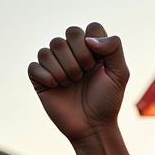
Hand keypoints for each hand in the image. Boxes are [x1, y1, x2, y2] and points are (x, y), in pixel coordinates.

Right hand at [29, 23, 129, 143]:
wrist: (93, 126)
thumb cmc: (107, 101)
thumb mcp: (120, 74)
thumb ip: (114, 48)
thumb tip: (88, 38)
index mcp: (91, 47)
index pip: (90, 28)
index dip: (94, 47)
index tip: (98, 65)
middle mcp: (72, 51)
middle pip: (69, 33)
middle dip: (80, 58)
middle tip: (84, 76)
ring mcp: (54, 63)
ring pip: (51, 48)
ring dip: (65, 70)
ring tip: (72, 84)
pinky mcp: (39, 77)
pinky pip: (35, 66)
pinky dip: (48, 78)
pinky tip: (57, 87)